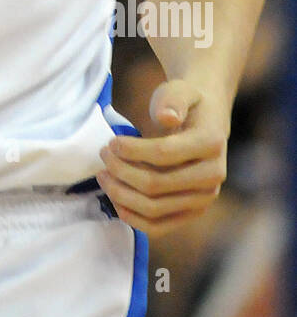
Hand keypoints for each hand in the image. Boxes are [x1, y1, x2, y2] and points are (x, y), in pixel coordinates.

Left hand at [95, 79, 228, 236]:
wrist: (205, 120)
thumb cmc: (186, 102)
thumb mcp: (180, 90)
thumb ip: (173, 100)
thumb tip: (166, 117)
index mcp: (211, 143)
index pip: (164, 154)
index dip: (131, 150)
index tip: (111, 142)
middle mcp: (213, 176)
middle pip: (156, 185)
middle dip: (121, 171)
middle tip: (103, 155)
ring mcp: (204, 199)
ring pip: (154, 209)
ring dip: (122, 194)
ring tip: (103, 175)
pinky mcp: (192, 213)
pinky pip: (159, 226)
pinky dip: (133, 218)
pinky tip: (115, 201)